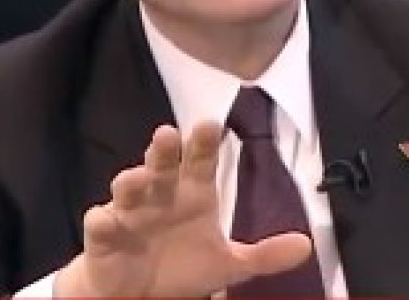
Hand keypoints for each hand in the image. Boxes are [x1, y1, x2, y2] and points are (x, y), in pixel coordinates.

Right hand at [55, 122, 311, 297]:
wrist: (140, 296)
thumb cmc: (182, 267)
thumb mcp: (228, 264)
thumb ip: (264, 255)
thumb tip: (307, 245)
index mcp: (192, 194)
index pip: (200, 161)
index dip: (203, 144)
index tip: (210, 125)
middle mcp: (161, 195)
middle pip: (163, 166)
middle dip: (164, 151)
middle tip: (168, 134)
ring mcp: (130, 214)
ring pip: (128, 189)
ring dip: (131, 181)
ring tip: (138, 176)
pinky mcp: (105, 237)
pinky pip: (101, 225)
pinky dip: (102, 220)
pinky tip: (106, 217)